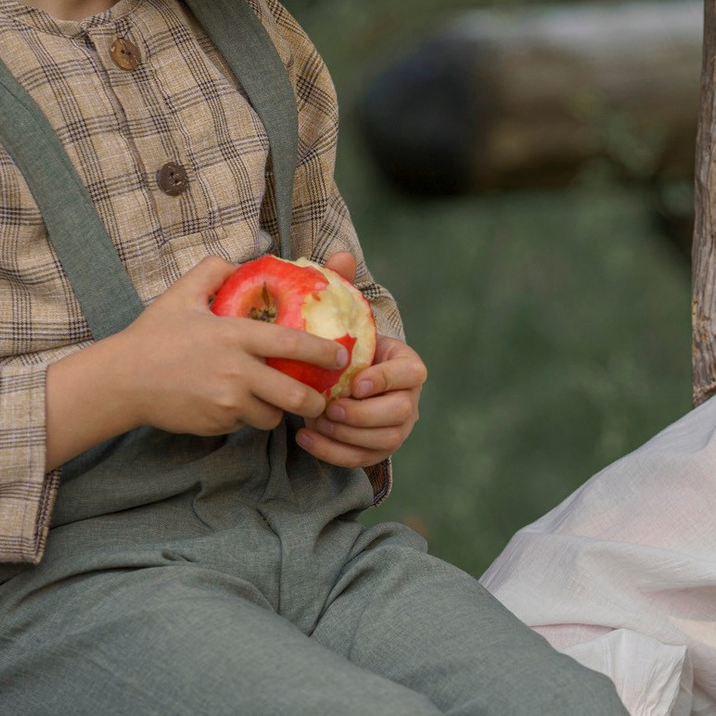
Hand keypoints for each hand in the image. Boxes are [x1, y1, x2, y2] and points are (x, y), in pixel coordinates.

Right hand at [43, 254, 343, 465]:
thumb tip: (239, 262)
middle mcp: (237, 371)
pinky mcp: (216, 423)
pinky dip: (247, 417)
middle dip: (315, 402)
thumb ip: (213, 271)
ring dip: (276, 411)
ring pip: (271, 416)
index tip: (342, 356)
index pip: (293, 343)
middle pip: (295, 396)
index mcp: (235, 335)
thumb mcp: (182, 294)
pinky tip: (235, 404)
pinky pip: (245, 424)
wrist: (121, 380)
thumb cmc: (153, 335)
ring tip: (272, 401)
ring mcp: (227, 402)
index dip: (324, 352)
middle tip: (321, 399)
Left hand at [294, 252, 424, 468]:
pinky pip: (361, 459)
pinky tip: (305, 438)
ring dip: (347, 436)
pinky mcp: (375, 450)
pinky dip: (333, 452)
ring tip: (314, 422)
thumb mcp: (342, 317)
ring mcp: (395, 427)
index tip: (357, 382)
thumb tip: (341, 255)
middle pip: (399, 413)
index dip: (387, 380)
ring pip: (383, 441)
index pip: (411, 374)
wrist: (335, 378)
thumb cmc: (341, 346)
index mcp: (406, 364)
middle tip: (330, 408)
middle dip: (363, 415)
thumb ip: (342, 288)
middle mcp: (408, 399)